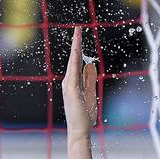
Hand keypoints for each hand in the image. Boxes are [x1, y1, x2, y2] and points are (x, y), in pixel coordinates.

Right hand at [62, 26, 97, 140]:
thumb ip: (89, 79)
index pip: (77, 61)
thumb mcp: (90, 93)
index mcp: (73, 82)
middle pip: (73, 58)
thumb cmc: (84, 114)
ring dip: (75, 48)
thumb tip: (90, 65)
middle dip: (76, 43)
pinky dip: (75, 62)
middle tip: (78, 28)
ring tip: (78, 34)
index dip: (78, 48)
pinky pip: (73, 73)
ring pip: (73, 63)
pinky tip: (77, 53)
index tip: (80, 35)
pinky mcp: (72, 91)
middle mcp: (69, 81)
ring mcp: (69, 85)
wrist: (79, 130)